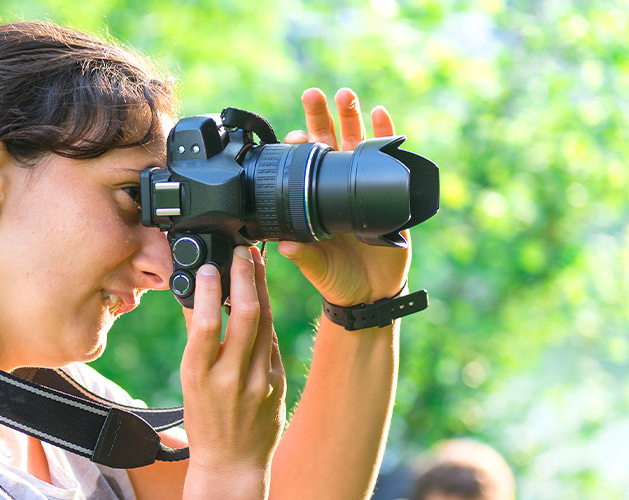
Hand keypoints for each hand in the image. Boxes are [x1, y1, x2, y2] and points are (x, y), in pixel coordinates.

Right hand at [180, 245, 285, 478]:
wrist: (233, 463)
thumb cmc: (204, 421)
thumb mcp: (189, 383)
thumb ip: (196, 342)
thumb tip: (194, 299)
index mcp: (200, 376)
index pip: (205, 324)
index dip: (209, 290)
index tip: (210, 266)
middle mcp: (231, 378)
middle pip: (244, 316)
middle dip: (245, 277)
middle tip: (242, 252)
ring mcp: (260, 381)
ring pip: (265, 323)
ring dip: (260, 289)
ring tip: (254, 264)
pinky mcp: (278, 383)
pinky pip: (272, 342)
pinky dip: (265, 317)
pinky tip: (260, 299)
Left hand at [279, 87, 410, 305]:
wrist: (371, 293)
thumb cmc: (337, 278)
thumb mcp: (317, 267)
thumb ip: (303, 255)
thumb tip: (284, 245)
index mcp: (315, 198)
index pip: (304, 165)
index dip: (298, 148)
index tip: (290, 136)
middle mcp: (337, 186)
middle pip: (328, 144)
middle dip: (320, 117)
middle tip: (312, 94)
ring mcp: (364, 185)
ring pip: (357, 143)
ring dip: (352, 117)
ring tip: (345, 94)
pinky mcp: (391, 191)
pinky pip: (389, 158)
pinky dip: (386, 134)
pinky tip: (382, 114)